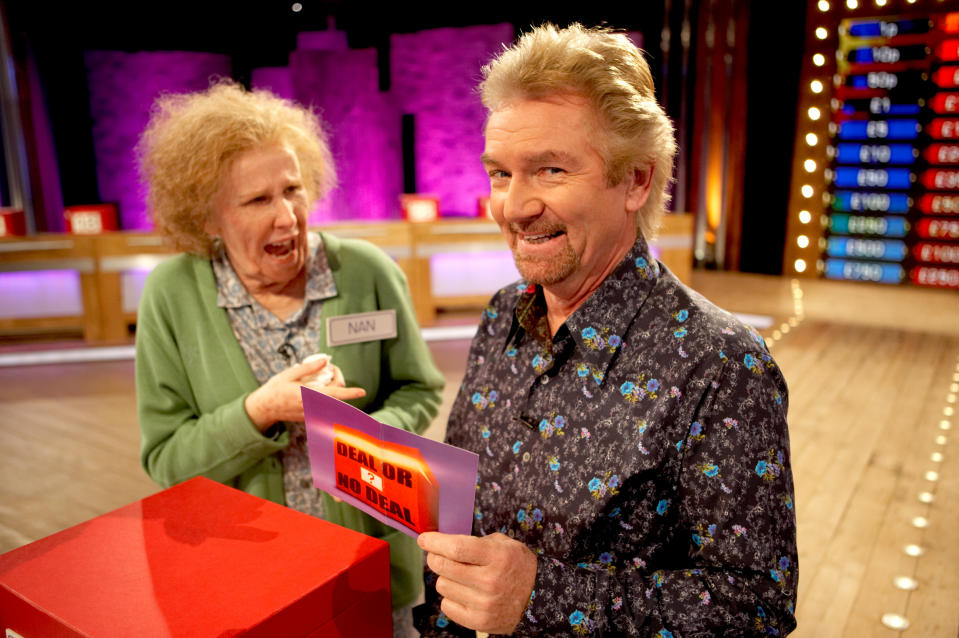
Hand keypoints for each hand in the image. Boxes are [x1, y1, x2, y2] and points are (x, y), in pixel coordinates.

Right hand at [245, 357, 365, 430]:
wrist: (264, 408)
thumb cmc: (275, 389)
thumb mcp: (289, 374)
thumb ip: (308, 368)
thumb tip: (324, 361)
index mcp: (308, 394)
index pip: (334, 394)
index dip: (350, 393)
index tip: (362, 392)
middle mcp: (312, 406)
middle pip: (337, 397)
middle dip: (339, 382)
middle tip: (330, 369)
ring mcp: (311, 413)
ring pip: (332, 403)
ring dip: (334, 391)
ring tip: (323, 377)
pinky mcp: (309, 417)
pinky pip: (324, 407)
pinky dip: (327, 397)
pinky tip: (317, 387)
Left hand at [418, 532, 536, 633]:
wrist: (538, 597)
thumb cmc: (517, 565)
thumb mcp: (504, 544)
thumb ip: (475, 542)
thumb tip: (443, 543)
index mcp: (497, 557)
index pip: (456, 548)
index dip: (435, 542)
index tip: (423, 539)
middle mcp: (489, 581)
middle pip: (444, 567)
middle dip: (435, 557)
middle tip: (437, 555)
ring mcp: (484, 604)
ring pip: (442, 586)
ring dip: (445, 578)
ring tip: (460, 577)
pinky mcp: (479, 621)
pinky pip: (447, 606)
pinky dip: (450, 597)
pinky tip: (463, 592)